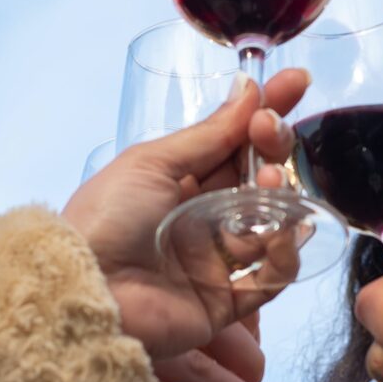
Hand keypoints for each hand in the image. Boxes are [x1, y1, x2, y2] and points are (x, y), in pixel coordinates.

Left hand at [64, 68, 306, 361]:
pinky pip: (271, 277)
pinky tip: (282, 229)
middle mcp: (204, 216)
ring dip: (279, 194)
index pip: (234, 141)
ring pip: (270, 222)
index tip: (296, 82)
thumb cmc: (106, 218)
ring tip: (268, 180)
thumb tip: (248, 89)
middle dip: (272, 145)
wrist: (86, 290)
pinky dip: (284, 251)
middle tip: (268, 130)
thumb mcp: (150, 163)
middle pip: (257, 176)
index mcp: (181, 180)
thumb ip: (207, 134)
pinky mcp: (227, 300)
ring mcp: (218, 259)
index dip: (266, 111)